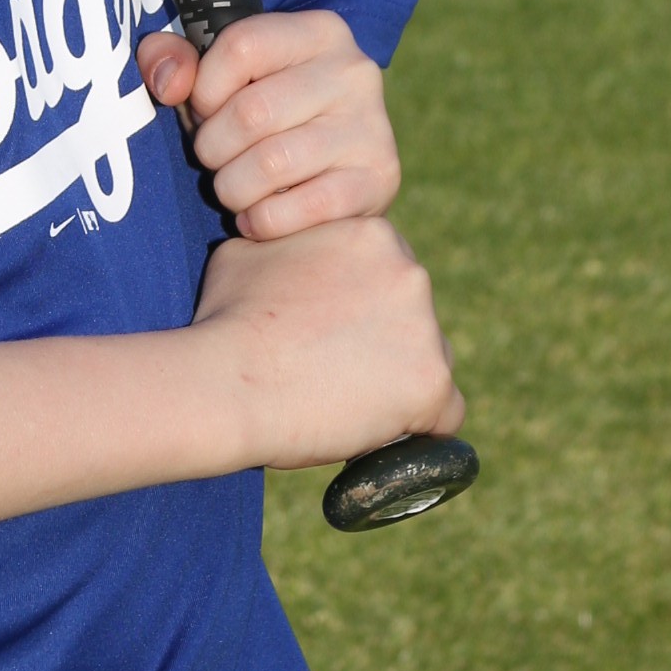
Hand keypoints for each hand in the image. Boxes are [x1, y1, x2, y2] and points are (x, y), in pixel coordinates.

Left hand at [139, 8, 399, 241]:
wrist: (334, 173)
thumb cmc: (264, 116)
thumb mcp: (218, 75)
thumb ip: (171, 60)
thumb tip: (168, 84)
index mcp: (318, 31)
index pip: (240, 47)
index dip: (204, 87)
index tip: (205, 110)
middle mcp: (354, 71)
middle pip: (251, 111)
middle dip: (213, 147)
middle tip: (216, 158)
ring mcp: (372, 126)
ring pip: (271, 164)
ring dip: (233, 188)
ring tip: (234, 187)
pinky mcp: (377, 180)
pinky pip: (300, 209)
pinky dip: (262, 221)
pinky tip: (258, 215)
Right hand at [194, 217, 464, 471]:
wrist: (227, 380)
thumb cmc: (225, 318)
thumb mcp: (248, 253)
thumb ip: (287, 249)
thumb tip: (283, 256)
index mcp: (373, 235)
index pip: (388, 276)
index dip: (361, 310)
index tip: (332, 335)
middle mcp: (410, 273)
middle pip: (414, 318)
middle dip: (384, 344)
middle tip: (335, 371)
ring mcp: (425, 329)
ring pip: (431, 363)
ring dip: (400, 383)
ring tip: (347, 405)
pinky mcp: (429, 383)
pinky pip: (445, 414)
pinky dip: (419, 428)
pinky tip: (384, 435)